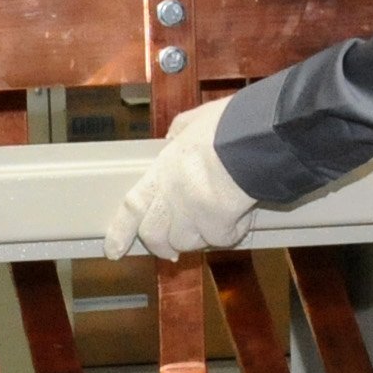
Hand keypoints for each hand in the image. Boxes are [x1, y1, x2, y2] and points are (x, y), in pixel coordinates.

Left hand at [105, 98, 260, 259]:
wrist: (258, 138)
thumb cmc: (228, 125)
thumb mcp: (193, 122)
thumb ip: (178, 136)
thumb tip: (174, 140)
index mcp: (162, 170)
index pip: (132, 207)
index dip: (120, 231)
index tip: (113, 249)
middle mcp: (172, 196)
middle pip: (155, 235)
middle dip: (162, 245)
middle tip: (171, 248)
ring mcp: (194, 213)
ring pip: (188, 242)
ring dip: (199, 237)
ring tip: (214, 222)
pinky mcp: (219, 225)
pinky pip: (221, 239)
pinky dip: (230, 232)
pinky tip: (239, 216)